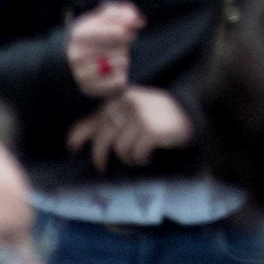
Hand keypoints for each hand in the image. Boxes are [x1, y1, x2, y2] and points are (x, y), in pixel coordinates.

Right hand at [66, 0, 142, 95]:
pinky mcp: (93, 90)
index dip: (127, 32)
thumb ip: (120, 13)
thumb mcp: (100, 20)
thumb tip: (137, 20)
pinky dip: (120, 76)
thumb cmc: (91, 38)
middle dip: (123, 45)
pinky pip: (120, 81)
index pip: (118, 32)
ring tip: (110, 59)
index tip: (127, 33)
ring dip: (122, 59)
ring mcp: (83, 75)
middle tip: (116, 46)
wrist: (68, 68)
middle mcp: (78, 56)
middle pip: (122, 48)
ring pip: (122, 62)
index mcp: (80, 35)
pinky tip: (109, 74)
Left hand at [74, 88, 194, 164]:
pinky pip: (136, 152)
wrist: (192, 113)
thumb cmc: (159, 115)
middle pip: (104, 136)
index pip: (96, 117)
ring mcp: (141, 116)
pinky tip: (148, 157)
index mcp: (122, 97)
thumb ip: (105, 121)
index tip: (71, 148)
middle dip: (101, 154)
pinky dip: (141, 159)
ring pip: (120, 147)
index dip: (81, 134)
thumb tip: (71, 140)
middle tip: (102, 166)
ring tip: (137, 157)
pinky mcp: (152, 129)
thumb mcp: (132, 112)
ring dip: (128, 157)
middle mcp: (130, 103)